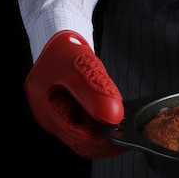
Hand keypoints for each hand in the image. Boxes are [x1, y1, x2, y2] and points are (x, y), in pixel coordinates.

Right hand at [24, 30, 126, 158]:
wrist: (60, 35)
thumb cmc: (64, 49)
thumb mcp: (79, 68)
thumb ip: (94, 92)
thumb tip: (113, 117)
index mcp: (47, 111)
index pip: (78, 138)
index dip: (104, 142)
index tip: (125, 139)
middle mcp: (53, 117)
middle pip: (83, 138)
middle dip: (106, 138)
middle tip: (131, 134)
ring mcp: (61, 113)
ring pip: (87, 131)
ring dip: (106, 130)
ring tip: (128, 126)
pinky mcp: (71, 107)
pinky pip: (89, 120)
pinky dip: (103, 120)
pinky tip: (118, 116)